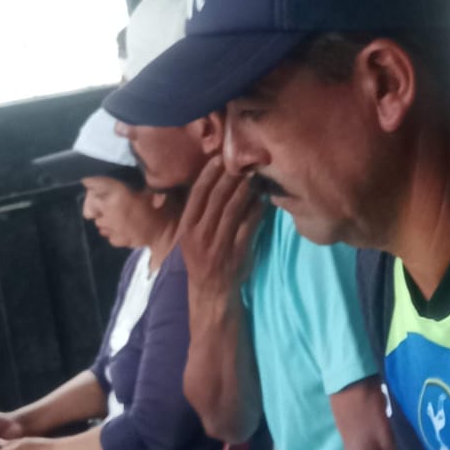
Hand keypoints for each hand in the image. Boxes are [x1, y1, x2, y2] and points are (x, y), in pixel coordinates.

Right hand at [179, 156, 264, 309]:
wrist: (211, 291)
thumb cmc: (203, 258)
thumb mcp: (192, 236)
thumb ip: (199, 213)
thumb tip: (214, 181)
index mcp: (186, 227)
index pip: (197, 194)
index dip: (208, 174)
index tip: (219, 158)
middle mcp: (200, 234)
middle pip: (216, 198)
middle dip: (230, 176)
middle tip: (242, 161)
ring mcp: (218, 244)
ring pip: (233, 209)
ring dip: (244, 190)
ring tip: (253, 176)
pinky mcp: (236, 253)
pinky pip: (248, 226)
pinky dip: (256, 210)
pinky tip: (263, 200)